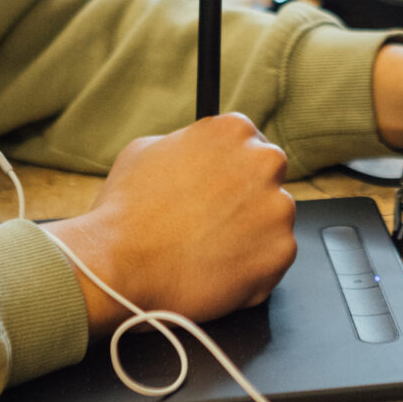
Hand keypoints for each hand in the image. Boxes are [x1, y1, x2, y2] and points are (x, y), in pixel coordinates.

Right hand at [44, 113, 296, 330]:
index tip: (220, 187)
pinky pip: (273, 258)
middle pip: (268, 178)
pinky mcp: (281, 251)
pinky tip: (217, 270)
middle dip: (247, 196)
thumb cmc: (126, 211)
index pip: (249, 143)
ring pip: (273, 219)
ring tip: (208, 249)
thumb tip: (197, 155)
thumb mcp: (145, 151)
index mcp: (232, 130)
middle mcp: (264, 162)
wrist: (121, 266)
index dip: (232, 169)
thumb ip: (186, 145)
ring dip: (251, 233)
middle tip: (214, 220)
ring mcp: (277, 209)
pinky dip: (252, 267)